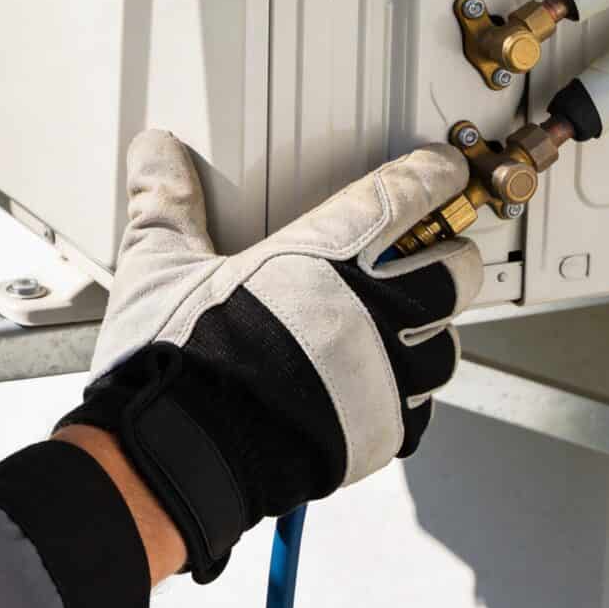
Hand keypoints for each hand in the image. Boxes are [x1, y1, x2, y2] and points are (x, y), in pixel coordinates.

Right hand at [60, 130, 479, 580]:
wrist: (182, 453)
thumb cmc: (173, 360)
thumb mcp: (159, 267)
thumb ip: (168, 205)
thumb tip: (155, 153)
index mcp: (318, 257)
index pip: (400, 198)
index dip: (431, 177)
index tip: (444, 171)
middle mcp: (366, 311)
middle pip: (453, 272)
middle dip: (452, 258)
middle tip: (439, 254)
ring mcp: (380, 376)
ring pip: (446, 345)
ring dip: (433, 333)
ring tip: (411, 329)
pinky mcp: (379, 432)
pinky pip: (420, 410)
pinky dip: (408, 396)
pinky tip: (382, 390)